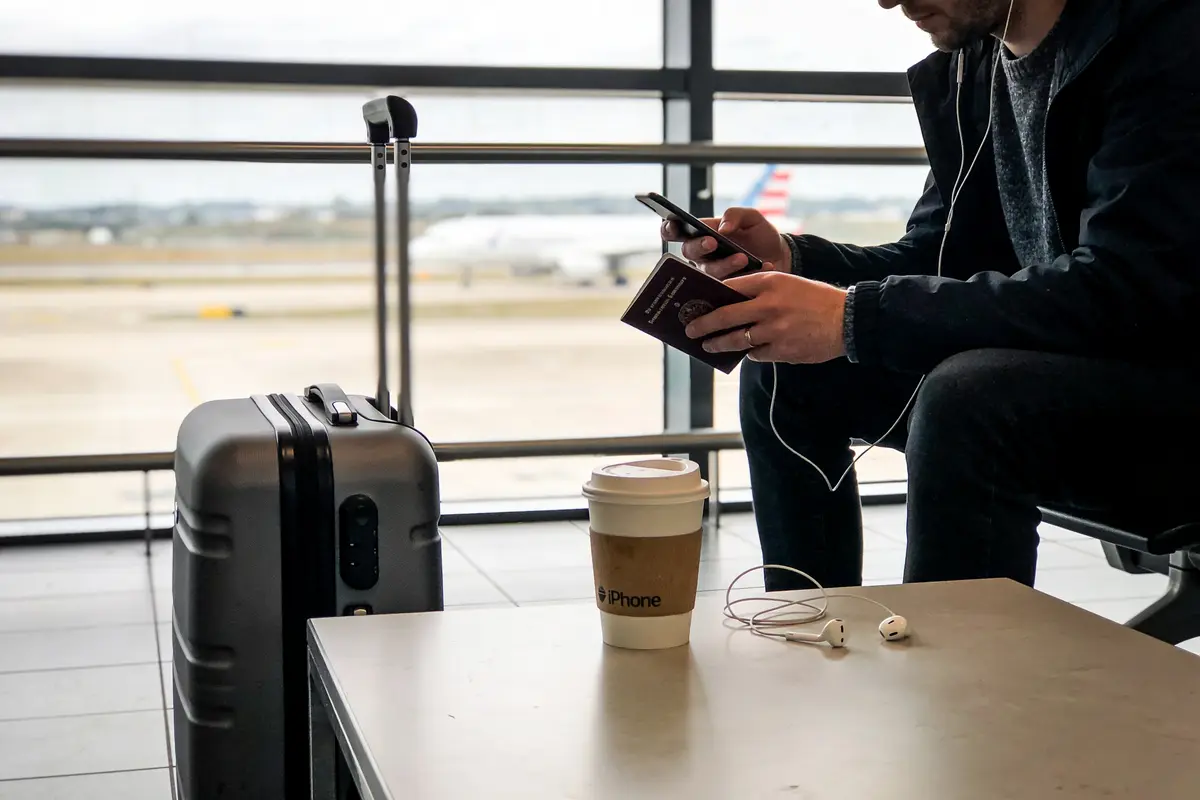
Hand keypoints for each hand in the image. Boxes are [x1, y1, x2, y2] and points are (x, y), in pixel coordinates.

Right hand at [660, 207, 791, 279]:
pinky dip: (748, 274)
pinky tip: (762, 266)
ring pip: (709, 272)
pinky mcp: (727, 288)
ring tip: (742, 257)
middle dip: (699, 246)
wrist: (780, 256)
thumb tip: (722, 228)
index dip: (669, 228)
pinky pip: (730, 285)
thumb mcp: (751, 217)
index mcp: (701, 234)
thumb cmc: (759, 234)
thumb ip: (736, 215)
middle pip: (688, 252)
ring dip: (725, 264)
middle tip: (712, 242)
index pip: (677, 231)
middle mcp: (702, 255)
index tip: (672, 224)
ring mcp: (713, 274)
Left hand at [683, 271, 846, 363]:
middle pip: (725, 316)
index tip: (697, 303)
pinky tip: (745, 351)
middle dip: (704, 325)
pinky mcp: (781, 350)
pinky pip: (756, 353)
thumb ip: (760, 291)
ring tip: (708, 346)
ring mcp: (774, 329)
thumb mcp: (788, 283)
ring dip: (719, 344)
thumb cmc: (815, 299)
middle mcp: (769, 305)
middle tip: (690, 330)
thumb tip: (730, 304)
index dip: (710, 296)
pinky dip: (750, 352)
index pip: (730, 287)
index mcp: (770, 282)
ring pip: (737, 339)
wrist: (847, 320)